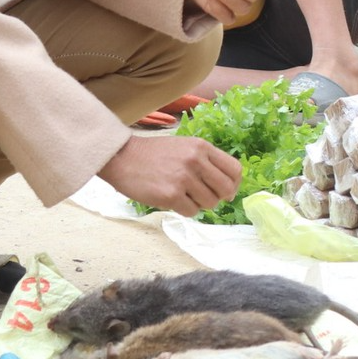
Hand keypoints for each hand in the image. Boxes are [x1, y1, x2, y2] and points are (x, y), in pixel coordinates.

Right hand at [100, 133, 241, 217]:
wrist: (123, 157)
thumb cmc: (154, 154)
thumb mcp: (185, 147)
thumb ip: (206, 161)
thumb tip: (228, 186)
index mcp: (202, 147)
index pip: (235, 170)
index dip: (234, 184)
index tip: (226, 191)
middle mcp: (196, 161)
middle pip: (226, 189)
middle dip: (218, 197)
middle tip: (204, 197)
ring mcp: (184, 178)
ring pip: (210, 203)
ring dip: (199, 204)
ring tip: (184, 196)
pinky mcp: (171, 195)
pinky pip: (192, 211)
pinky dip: (185, 210)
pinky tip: (173, 200)